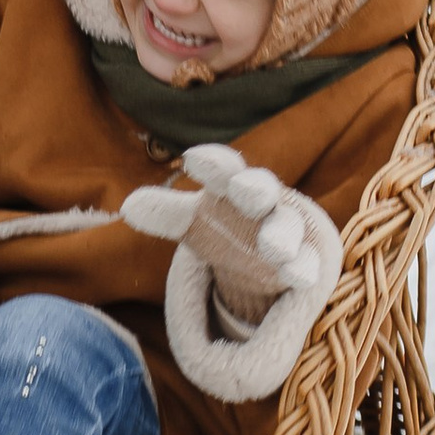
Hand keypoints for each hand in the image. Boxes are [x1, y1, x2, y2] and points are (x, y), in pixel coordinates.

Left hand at [139, 143, 328, 337]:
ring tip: (272, 248)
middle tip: (243, 190)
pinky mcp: (307, 259)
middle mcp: (264, 201)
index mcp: (233, 185)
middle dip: (253, 189)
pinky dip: (302, 268)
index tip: (192, 158)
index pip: (222, 168)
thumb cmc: (229, 224)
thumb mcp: (196, 221)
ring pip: (287, 228)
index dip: (212, 162)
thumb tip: (127, 207)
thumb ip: (166, 214)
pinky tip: (297, 275)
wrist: (276, 247)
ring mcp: (289, 229)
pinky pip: (306, 263)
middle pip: (260, 189)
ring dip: (281, 236)